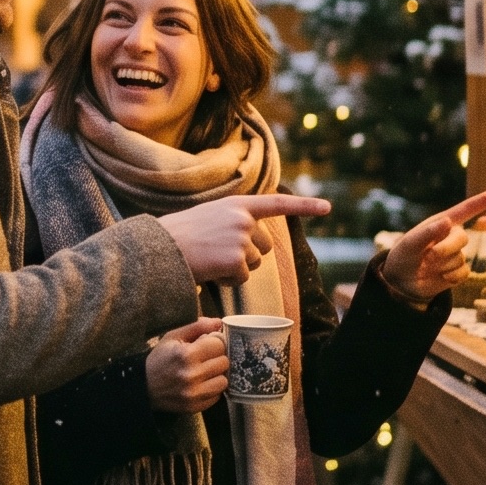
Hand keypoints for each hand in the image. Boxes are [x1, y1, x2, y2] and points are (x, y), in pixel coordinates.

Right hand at [146, 319, 228, 413]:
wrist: (143, 386)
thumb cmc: (160, 359)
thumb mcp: (173, 337)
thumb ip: (197, 327)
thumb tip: (218, 322)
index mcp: (186, 354)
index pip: (219, 344)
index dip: (214, 343)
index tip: (207, 345)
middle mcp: (192, 375)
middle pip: (224, 362)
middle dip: (217, 358)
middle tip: (205, 359)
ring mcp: (194, 393)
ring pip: (224, 381)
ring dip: (216, 376)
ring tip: (204, 373)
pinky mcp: (195, 406)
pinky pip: (217, 396)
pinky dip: (211, 389)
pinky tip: (200, 384)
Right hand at [157, 192, 329, 282]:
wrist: (157, 249)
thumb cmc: (177, 236)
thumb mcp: (208, 217)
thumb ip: (233, 222)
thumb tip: (253, 244)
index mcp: (236, 204)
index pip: (277, 204)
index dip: (305, 206)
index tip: (328, 207)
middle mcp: (243, 218)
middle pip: (264, 246)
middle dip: (247, 255)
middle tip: (216, 253)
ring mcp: (241, 239)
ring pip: (254, 264)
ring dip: (236, 268)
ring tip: (209, 260)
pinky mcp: (237, 260)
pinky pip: (243, 278)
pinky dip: (228, 280)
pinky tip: (210, 270)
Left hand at [381, 188, 485, 305]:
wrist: (402, 281)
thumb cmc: (403, 256)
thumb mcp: (409, 244)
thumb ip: (427, 233)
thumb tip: (448, 221)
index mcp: (441, 222)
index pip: (467, 209)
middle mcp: (451, 236)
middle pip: (462, 237)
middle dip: (446, 248)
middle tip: (429, 257)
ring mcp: (456, 253)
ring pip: (461, 257)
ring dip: (443, 264)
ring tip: (426, 266)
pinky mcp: (459, 270)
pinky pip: (465, 272)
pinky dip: (452, 276)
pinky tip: (440, 276)